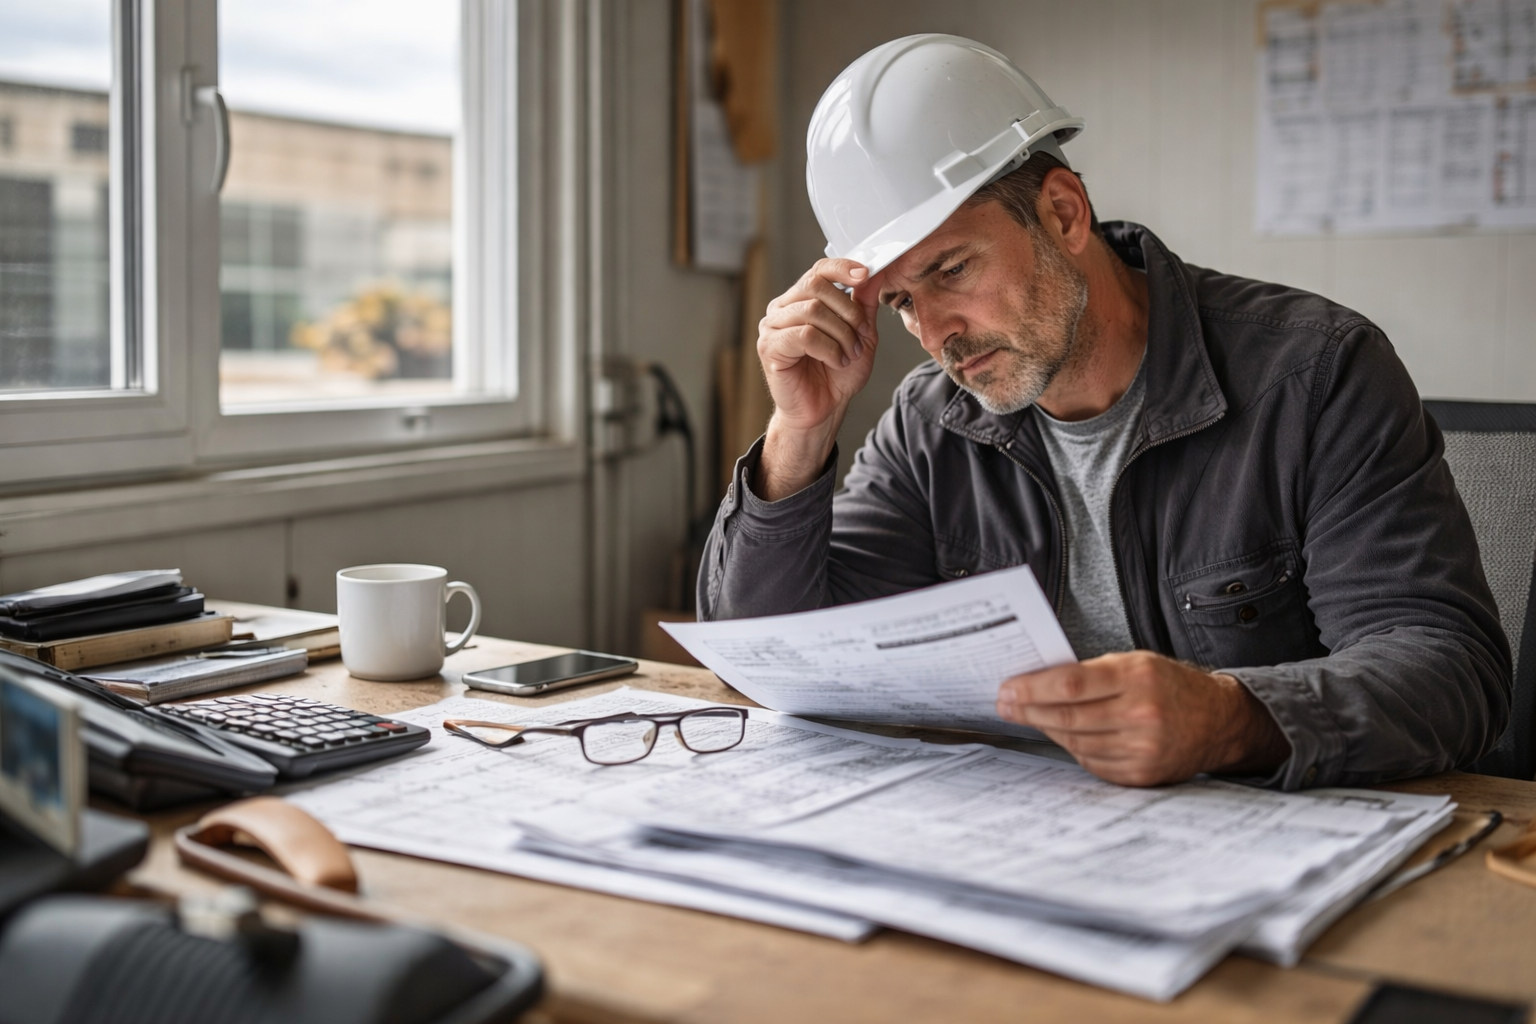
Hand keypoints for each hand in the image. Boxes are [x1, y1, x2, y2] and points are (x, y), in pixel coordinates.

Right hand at [755, 259, 880, 499]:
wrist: (824, 409)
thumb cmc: (836, 374)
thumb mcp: (861, 334)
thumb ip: (864, 303)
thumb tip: (873, 272)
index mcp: (802, 300)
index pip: (818, 270)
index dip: (842, 268)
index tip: (864, 274)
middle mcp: (783, 308)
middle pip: (816, 286)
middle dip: (848, 311)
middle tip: (859, 336)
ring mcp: (772, 326)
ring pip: (813, 311)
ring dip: (841, 334)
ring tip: (848, 354)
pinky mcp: (769, 347)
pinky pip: (804, 335)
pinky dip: (828, 349)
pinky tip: (834, 361)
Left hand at [995, 651, 1290, 786]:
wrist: (1219, 721)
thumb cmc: (1170, 685)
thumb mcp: (1136, 663)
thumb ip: (1091, 673)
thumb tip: (1036, 682)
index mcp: (1138, 677)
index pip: (1070, 684)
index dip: (1032, 688)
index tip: (1007, 689)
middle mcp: (1142, 714)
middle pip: (1067, 716)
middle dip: (1028, 710)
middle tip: (1004, 705)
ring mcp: (1143, 749)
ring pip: (1075, 742)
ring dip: (1046, 729)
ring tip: (1029, 716)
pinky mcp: (1142, 775)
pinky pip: (1092, 762)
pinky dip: (1073, 748)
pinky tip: (1063, 734)